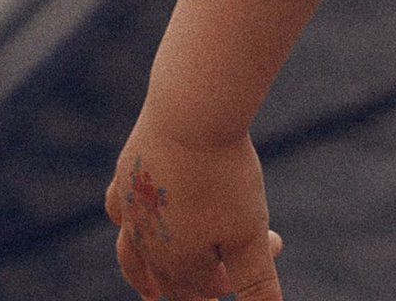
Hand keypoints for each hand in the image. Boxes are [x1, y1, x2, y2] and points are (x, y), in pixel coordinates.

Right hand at [105, 122, 281, 298]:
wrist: (190, 113)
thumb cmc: (223, 176)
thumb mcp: (249, 235)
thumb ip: (258, 285)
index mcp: (178, 264)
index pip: (204, 290)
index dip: (235, 278)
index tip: (276, 243)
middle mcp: (148, 243)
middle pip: (170, 277)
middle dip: (195, 283)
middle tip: (212, 290)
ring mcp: (132, 209)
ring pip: (132, 255)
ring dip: (141, 277)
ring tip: (148, 293)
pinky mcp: (126, 174)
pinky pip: (118, 208)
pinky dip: (123, 222)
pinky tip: (124, 219)